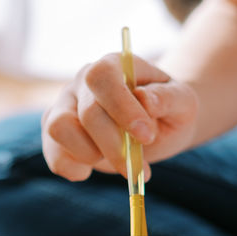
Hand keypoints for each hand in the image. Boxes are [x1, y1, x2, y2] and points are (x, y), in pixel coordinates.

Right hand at [41, 52, 197, 180]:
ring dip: (91, 155)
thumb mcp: (182, 101)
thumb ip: (167, 97)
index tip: (146, 136)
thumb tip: (145, 100)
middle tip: (141, 169)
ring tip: (117, 162)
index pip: (102, 76)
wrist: (157, 126)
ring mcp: (64, 107)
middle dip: (116, 147)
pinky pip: (53, 155)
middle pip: (88, 112)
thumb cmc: (169, 108)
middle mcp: (83, 82)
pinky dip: (74, 169)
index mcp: (113, 65)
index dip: (121, 107)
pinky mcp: (56, 135)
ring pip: (58, 128)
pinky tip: (92, 170)